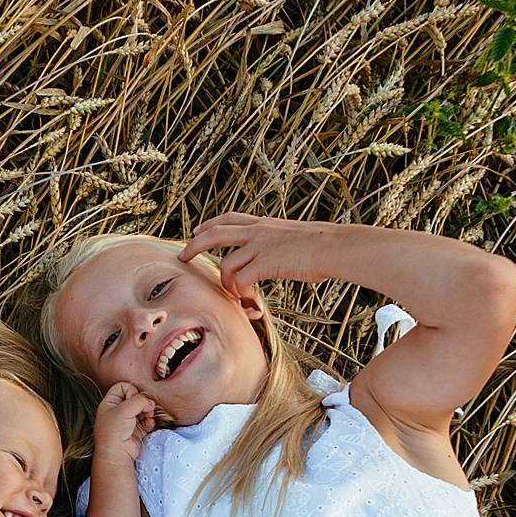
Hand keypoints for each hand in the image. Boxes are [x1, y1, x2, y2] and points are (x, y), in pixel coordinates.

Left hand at [92, 381, 157, 466]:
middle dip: (143, 402)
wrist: (116, 455)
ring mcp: (127, 421)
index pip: (122, 387)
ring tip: (148, 416)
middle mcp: (118, 411)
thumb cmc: (113, 433)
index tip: (133, 399)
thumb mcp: (123, 410)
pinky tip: (149, 424)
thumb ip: (139, 400)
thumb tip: (150, 402)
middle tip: (145, 408)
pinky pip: (147, 421)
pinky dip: (150, 421)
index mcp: (109, 403)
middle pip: (135, 397)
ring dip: (148, 411)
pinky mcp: (136, 431)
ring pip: (142, 409)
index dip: (131, 390)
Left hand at [178, 212, 347, 298]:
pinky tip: (248, 298)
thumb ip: (278, 243)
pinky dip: (239, 292)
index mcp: (264, 224)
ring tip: (233, 294)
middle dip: (194, 245)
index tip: (197, 231)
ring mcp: (259, 246)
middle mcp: (258, 231)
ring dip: (225, 283)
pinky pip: (239, 280)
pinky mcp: (264, 263)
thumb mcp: (294, 237)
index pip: (229, 218)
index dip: (210, 224)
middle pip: (214, 233)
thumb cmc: (322, 246)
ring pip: (225, 263)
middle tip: (182, 257)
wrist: (333, 247)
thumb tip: (277, 257)